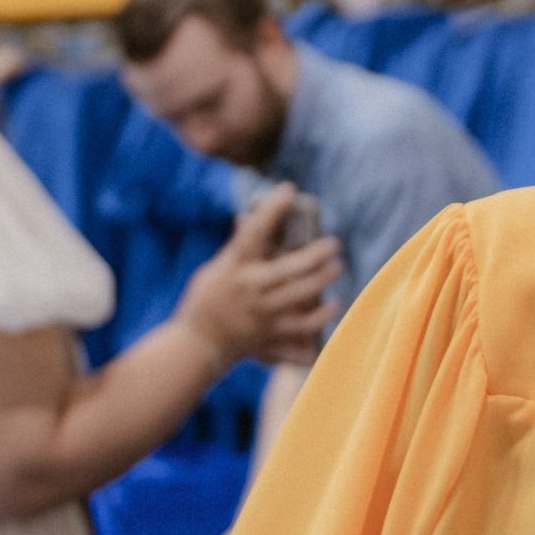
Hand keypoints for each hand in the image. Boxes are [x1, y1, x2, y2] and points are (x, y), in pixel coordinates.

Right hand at [177, 187, 340, 370]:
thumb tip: (247, 218)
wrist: (198, 344)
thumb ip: (236, 247)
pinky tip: (334, 304)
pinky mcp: (271, 334)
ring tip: (336, 266)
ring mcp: (262, 313)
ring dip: (322, 280)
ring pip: (300, 295)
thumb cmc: (205, 300)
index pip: (254, 232)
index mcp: (234, 266)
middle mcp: (250, 288)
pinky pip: (302, 327)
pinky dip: (321, 317)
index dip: (272, 209)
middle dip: (315, 254)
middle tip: (334, 243)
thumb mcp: (215, 269)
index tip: (288, 189)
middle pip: (289, 268)